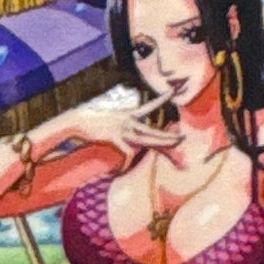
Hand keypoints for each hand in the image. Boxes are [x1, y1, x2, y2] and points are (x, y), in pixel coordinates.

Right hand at [49, 99, 177, 163]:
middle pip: (153, 131)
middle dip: (168, 137)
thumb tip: (136, 143)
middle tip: (182, 139)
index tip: (173, 92)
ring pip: (146, 141)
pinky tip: (121, 171)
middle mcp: (130, 120)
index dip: (161, 99)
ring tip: (172, 148)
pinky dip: (125, 164)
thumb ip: (128, 129)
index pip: (149, 106)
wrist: (81, 121)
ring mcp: (123, 127)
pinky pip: (126, 153)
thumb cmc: (98, 123)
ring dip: (160, 147)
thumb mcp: (116, 121)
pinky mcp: (116, 136)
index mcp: (130, 114)